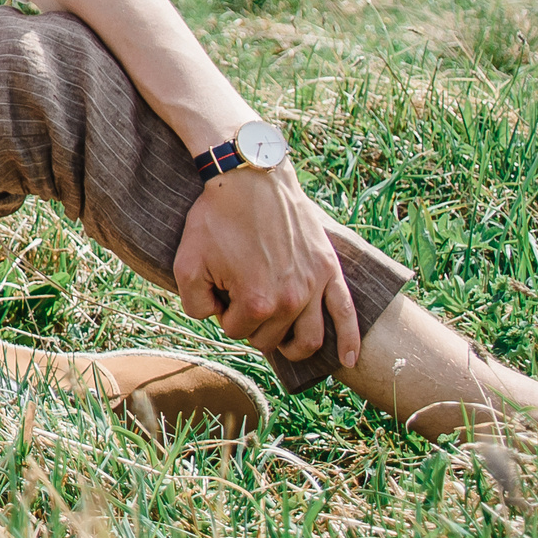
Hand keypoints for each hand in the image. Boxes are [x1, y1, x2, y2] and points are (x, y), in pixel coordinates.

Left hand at [172, 166, 360, 366]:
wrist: (249, 179)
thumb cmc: (215, 219)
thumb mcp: (186, 264)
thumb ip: (195, 304)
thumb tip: (217, 317)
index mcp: (257, 302)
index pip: (237, 331)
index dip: (223, 312)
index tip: (219, 288)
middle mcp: (291, 300)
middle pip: (271, 337)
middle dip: (252, 323)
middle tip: (241, 296)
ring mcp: (315, 285)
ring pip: (310, 339)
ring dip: (292, 346)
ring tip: (280, 339)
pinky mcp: (329, 270)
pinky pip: (347, 313)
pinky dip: (350, 340)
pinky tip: (350, 359)